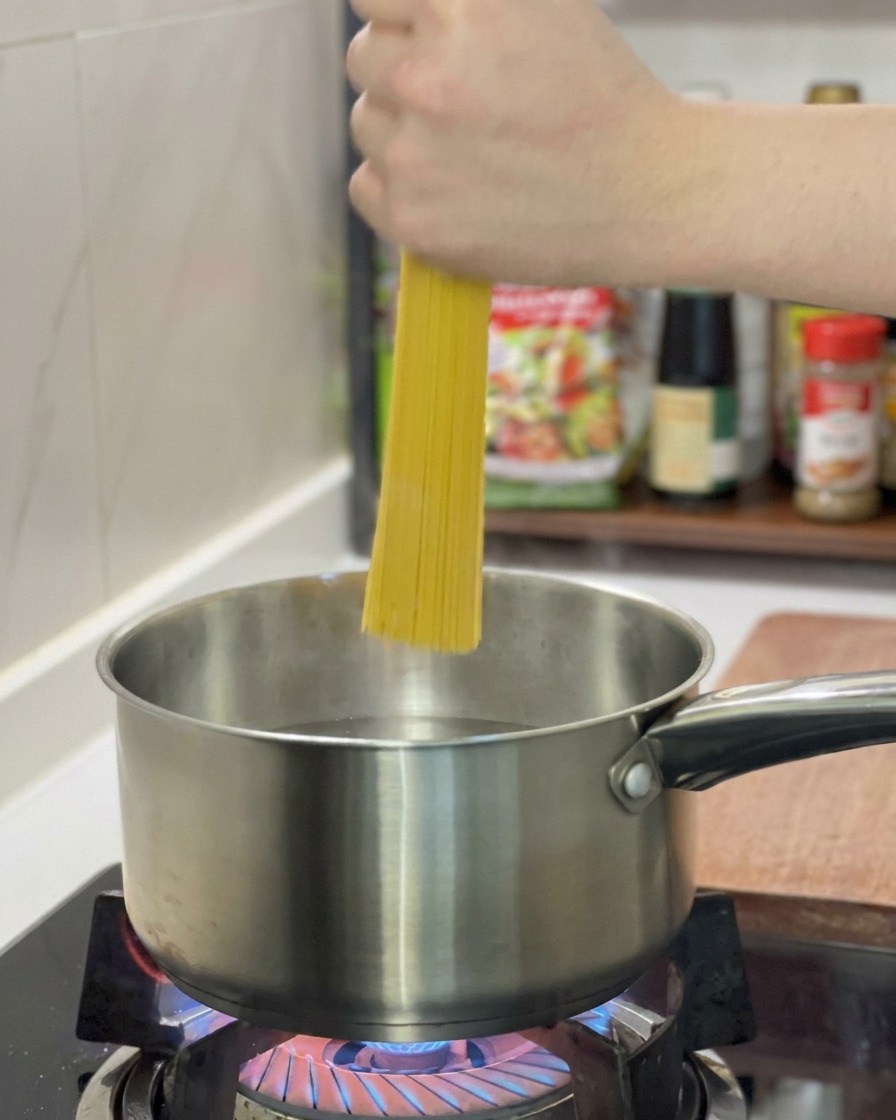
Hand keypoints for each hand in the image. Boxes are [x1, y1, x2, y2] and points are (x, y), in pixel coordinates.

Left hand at [346, 0, 684, 286]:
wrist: (643, 196)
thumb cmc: (598, 97)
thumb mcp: (541, 2)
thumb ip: (463, 1)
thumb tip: (406, 6)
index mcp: (462, 7)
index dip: (405, 17)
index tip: (429, 38)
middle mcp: (427, 76)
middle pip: (364, 58)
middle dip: (405, 72)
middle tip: (467, 101)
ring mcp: (414, 153)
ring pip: (366, 124)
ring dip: (403, 131)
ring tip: (472, 149)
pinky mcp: (411, 218)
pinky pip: (365, 187)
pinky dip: (399, 189)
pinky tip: (453, 187)